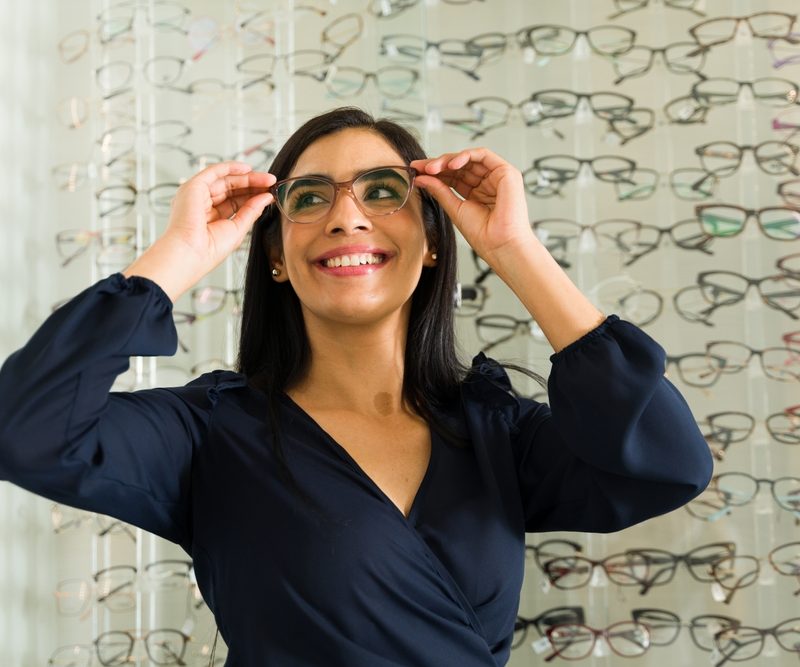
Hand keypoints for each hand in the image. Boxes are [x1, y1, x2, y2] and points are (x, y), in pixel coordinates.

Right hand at [165, 160, 274, 270]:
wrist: (191, 253)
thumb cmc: (209, 250)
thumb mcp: (238, 228)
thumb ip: (252, 211)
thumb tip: (266, 197)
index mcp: (210, 218)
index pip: (235, 202)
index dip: (253, 196)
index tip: (270, 194)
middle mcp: (202, 205)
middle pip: (231, 189)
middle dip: (253, 185)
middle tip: (271, 184)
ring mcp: (197, 195)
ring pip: (225, 179)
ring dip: (247, 177)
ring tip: (267, 180)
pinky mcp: (193, 186)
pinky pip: (214, 171)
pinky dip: (231, 167)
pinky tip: (248, 169)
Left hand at [410, 148, 533, 262]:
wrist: (500, 245)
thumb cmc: (483, 235)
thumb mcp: (455, 209)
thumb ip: (439, 191)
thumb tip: (421, 178)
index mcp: (476, 194)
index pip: (453, 177)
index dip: (434, 173)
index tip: (416, 172)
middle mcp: (487, 184)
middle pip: (459, 166)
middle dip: (438, 164)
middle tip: (420, 168)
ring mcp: (496, 177)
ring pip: (469, 158)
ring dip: (448, 160)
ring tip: (431, 168)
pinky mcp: (506, 172)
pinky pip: (483, 155)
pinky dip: (465, 155)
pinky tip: (450, 164)